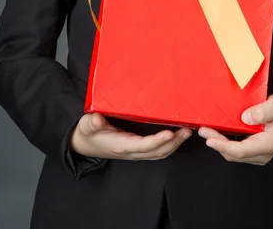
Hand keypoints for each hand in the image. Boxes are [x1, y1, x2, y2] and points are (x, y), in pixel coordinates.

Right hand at [70, 113, 191, 160]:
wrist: (85, 144)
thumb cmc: (88, 133)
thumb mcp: (86, 126)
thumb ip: (92, 123)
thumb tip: (97, 119)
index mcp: (121, 145)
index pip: (142, 146)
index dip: (157, 141)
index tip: (169, 133)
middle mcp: (131, 151)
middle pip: (156, 152)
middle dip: (173, 143)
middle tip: (187, 130)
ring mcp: (136, 152)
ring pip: (159, 153)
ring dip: (174, 144)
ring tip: (187, 132)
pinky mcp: (138, 149)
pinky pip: (156, 151)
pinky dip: (169, 145)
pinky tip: (177, 135)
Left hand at [198, 94, 272, 165]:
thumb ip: (264, 111)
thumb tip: (247, 117)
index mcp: (267, 144)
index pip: (242, 150)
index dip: (224, 146)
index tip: (209, 139)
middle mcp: (261, 153)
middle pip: (234, 154)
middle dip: (217, 143)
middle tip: (203, 130)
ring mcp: (256, 154)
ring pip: (233, 153)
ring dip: (218, 143)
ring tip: (205, 130)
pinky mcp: (251, 150)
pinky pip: (235, 150)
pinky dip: (223, 142)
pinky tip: (215, 132)